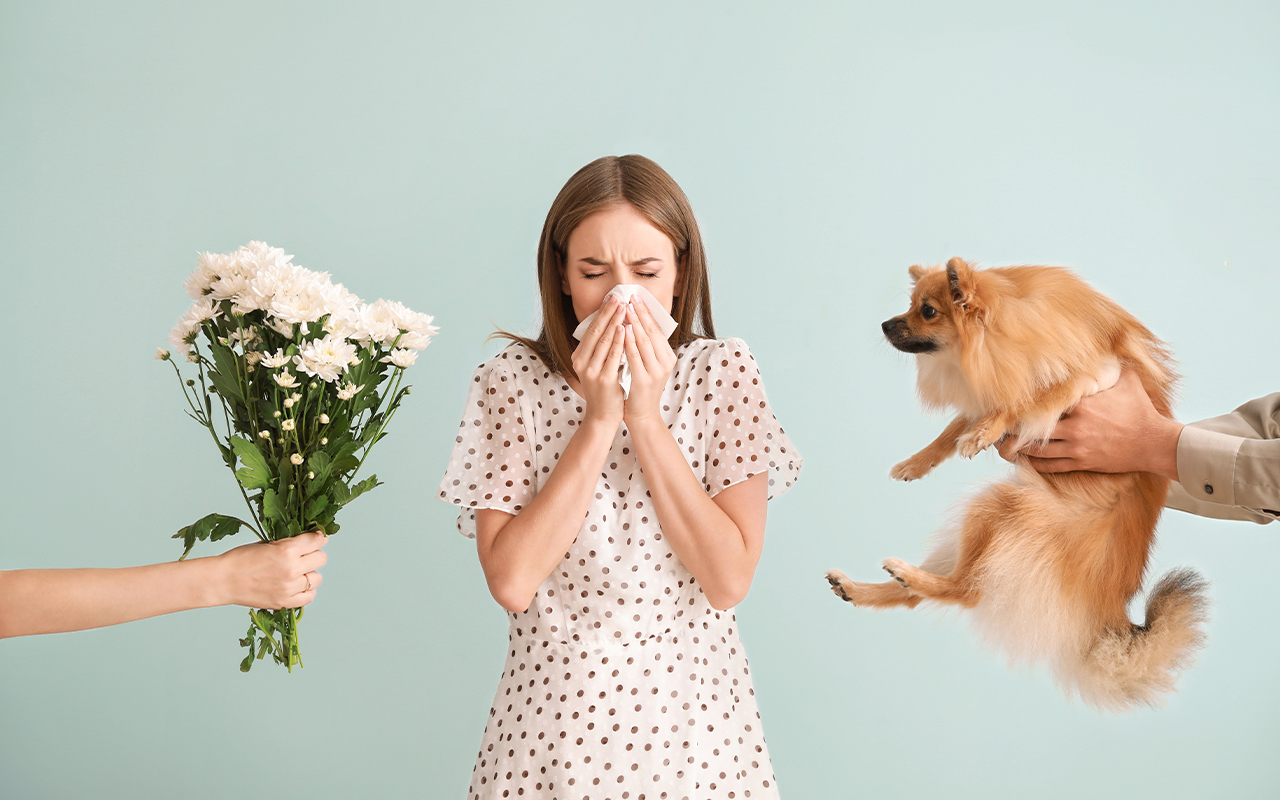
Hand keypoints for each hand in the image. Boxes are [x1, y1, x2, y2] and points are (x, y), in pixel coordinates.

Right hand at [211, 530, 328, 609]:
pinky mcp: (284, 602)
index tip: (316, 538)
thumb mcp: (266, 543)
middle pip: (321, 559)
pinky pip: (309, 596)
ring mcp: (289, 588)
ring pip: (317, 578)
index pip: (317, 541)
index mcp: (286, 550)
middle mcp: (291, 569)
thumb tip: (310, 539)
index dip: (318, 537)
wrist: (223, 581)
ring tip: (297, 572)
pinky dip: (306, 591)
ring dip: (310, 573)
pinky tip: (296, 586)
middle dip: (314, 555)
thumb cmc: (240, 559)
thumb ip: (289, 542)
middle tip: (304, 555)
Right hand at [571, 294, 626, 424]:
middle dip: (608, 312)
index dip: (601, 313)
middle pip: (596, 331)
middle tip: (618, 296)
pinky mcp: (603, 379)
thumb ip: (601, 349)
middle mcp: (582, 362)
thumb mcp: (598, 366)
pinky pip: (613, 356)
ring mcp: (591, 371)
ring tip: (623, 307)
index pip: (591, 329)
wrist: (603, 416)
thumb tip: (612, 325)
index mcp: (579, 357)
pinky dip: (619, 341)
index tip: (611, 298)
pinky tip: (625, 329)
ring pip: (604, 341)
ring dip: (615, 322)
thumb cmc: (605, 390)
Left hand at [622, 297, 676, 425]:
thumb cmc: (641, 388)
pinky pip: (635, 356)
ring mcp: (656, 372)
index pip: (657, 329)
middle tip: (631, 297)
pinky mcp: (644, 380)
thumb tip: (636, 322)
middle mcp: (665, 362)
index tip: (637, 297)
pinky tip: (622, 330)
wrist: (642, 415)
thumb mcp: (648, 365)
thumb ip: (646, 347)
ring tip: (625, 308)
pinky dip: (629, 342)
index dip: (647, 312)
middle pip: (652, 332)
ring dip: (634, 323)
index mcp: (668, 357)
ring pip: (644, 342)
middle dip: (640, 313)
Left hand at [996, 368, 1182, 479]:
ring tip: (1003, 444)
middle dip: (1014, 428)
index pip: (1045, 403)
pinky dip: (1034, 462)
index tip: (1008, 402)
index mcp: (1083, 404)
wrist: (1154, 443)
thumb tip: (1103, 340)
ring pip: (1037, 450)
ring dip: (1018, 448)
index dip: (1025, 404)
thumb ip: (1109, 363)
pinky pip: (1050, 465)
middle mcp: (1076, 426)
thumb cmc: (1140, 408)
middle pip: (1034, 428)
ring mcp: (1077, 446)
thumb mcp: (1126, 379)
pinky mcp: (1082, 462)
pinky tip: (1022, 459)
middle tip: (997, 426)